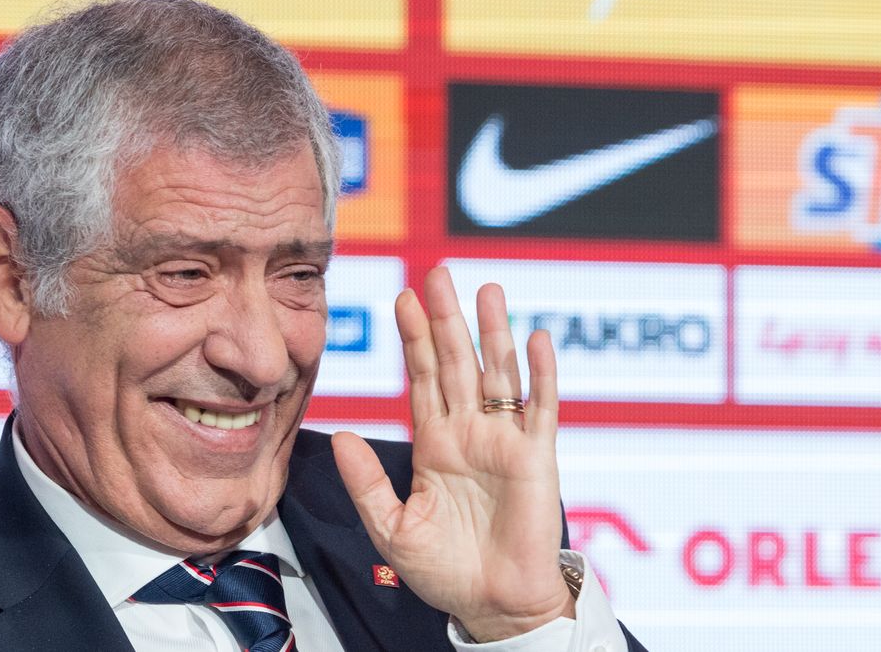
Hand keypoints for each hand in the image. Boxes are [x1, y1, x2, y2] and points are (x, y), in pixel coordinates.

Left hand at [333, 266, 571, 641]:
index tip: (403, 299)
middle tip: (439, 274)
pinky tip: (534, 339)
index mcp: (434, 444)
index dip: (413, 339)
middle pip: (456, 363)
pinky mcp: (537, 458)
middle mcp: (468, 433)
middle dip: (447, 319)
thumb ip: (366, 482)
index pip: (421, 379)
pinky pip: (540, 408)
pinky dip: (539, 374)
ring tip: (487, 290)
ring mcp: (504, 441)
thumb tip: (341, 436)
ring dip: (493, 332)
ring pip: (497, 374)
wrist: (491, 607)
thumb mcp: (391, 526)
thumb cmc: (444, 572)